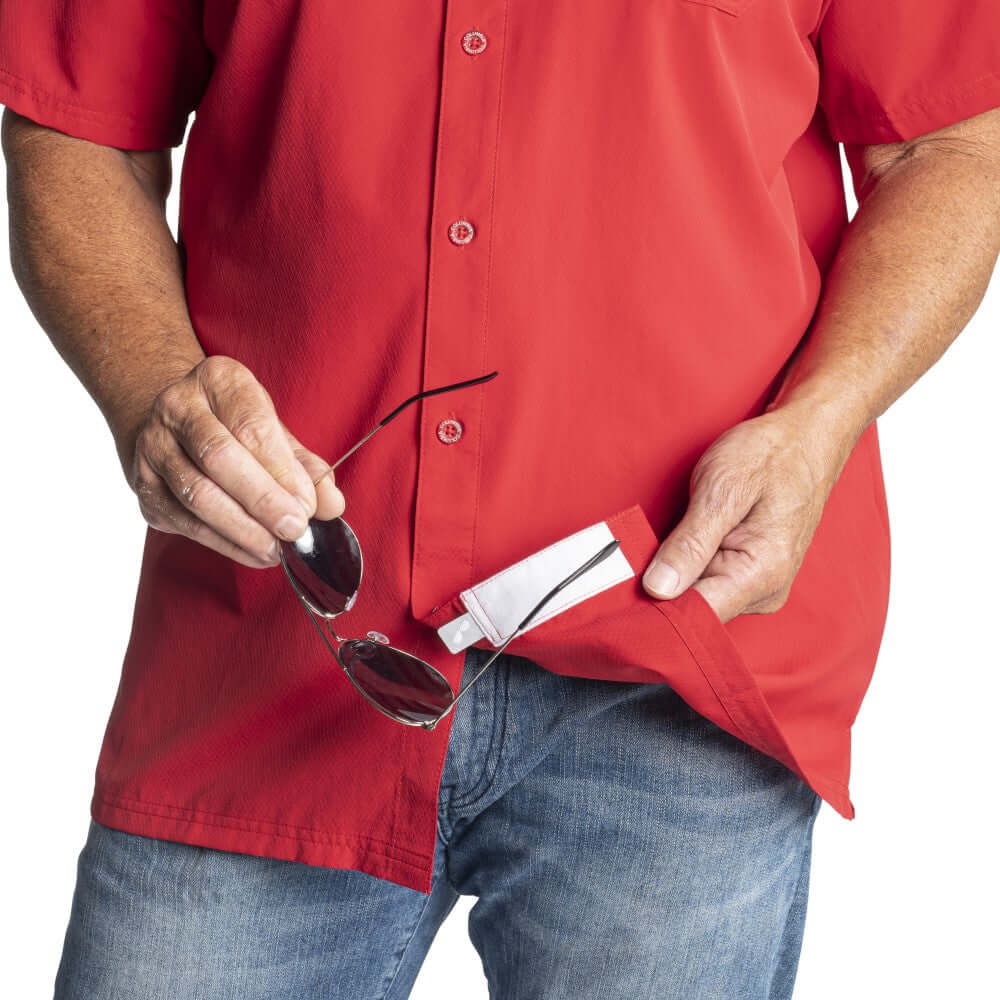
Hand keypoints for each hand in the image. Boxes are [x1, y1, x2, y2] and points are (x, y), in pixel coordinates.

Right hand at [126, 355, 345, 567]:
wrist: (171, 422)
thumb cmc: (234, 425)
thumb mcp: (274, 429)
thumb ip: (305, 466)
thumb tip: (331, 505)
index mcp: (218, 381)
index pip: (250, 426)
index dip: (282, 470)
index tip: (308, 504)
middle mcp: (177, 407)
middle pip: (219, 458)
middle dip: (263, 500)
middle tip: (295, 529)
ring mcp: (154, 447)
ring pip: (197, 495)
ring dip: (243, 529)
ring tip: (278, 548)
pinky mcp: (145, 487)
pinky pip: (186, 522)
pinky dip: (225, 543)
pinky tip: (254, 552)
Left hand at [641, 408, 853, 622]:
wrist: (806, 438)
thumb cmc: (770, 455)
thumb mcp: (722, 489)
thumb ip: (690, 544)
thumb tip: (658, 589)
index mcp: (761, 575)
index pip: (696, 617)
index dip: (655, 607)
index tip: (623, 590)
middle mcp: (763, 592)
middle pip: (694, 610)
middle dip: (661, 587)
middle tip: (634, 554)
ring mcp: (758, 588)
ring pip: (696, 597)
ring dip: (673, 574)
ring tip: (665, 539)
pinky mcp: (749, 577)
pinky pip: (706, 584)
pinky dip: (686, 566)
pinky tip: (680, 543)